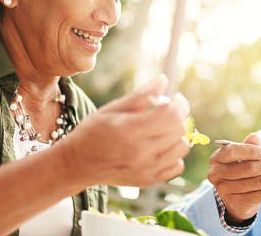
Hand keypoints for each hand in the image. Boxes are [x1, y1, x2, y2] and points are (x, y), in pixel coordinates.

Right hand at [64, 74, 190, 186]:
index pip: (170, 115)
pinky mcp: (149, 180)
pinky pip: (177, 166)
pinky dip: (174, 155)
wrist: (78, 164)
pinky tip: (161, 147)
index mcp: (130, 131)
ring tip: (163, 129)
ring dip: (177, 135)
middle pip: (178, 130)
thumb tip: (163, 79)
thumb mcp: (112, 109)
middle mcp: (141, 153)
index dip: (179, 104)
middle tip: (166, 111)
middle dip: (177, 116)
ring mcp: (147, 170)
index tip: (175, 98)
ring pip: (182, 148)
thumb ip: (140, 95)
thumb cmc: (92, 132)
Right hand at [208, 134, 260, 223]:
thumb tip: (255, 137)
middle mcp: (216, 174)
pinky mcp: (234, 203)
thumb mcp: (241, 158)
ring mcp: (224, 190)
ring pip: (256, 182)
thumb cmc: (239, 172)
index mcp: (216, 159)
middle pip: (248, 168)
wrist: (234, 200)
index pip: (232, 151)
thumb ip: (247, 146)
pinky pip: (259, 195)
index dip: (251, 151)